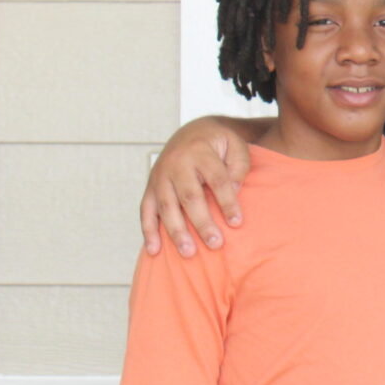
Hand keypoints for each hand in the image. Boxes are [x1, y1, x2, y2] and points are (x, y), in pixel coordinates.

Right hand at [140, 119, 253, 256]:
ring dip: (176, 231)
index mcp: (200, 152)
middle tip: (215, 244)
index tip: (237, 223)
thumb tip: (234, 191)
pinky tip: (154, 250)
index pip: (217, 180)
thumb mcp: (235, 146)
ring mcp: (160, 176)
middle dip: (202, 222)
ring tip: (189, 253)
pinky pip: (146, 211)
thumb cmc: (218, 144)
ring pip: (166, 206)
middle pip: (189, 196)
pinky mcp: (150, 187)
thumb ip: (238, 167)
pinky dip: (148, 231)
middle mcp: (177, 164)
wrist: (191, 132)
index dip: (227, 202)